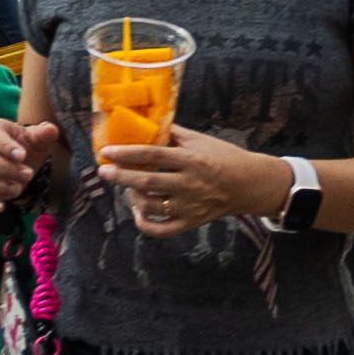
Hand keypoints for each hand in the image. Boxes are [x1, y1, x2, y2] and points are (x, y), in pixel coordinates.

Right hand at [0, 113, 55, 213]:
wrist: (19, 162)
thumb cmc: (26, 147)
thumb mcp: (37, 140)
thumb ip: (43, 135)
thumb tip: (51, 130)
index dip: (6, 146)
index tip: (22, 156)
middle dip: (7, 169)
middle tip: (27, 175)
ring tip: (18, 190)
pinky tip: (1, 207)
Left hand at [95, 117, 280, 235]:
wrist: (249, 184)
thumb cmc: (223, 158)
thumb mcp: (201, 140)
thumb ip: (172, 134)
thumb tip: (145, 125)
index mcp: (192, 160)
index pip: (153, 155)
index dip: (127, 153)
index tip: (108, 151)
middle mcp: (190, 184)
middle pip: (147, 183)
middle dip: (120, 177)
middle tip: (104, 171)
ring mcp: (190, 207)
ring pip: (151, 206)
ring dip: (131, 196)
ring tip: (126, 187)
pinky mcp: (191, 223)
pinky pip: (161, 230)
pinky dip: (144, 224)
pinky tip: (137, 212)